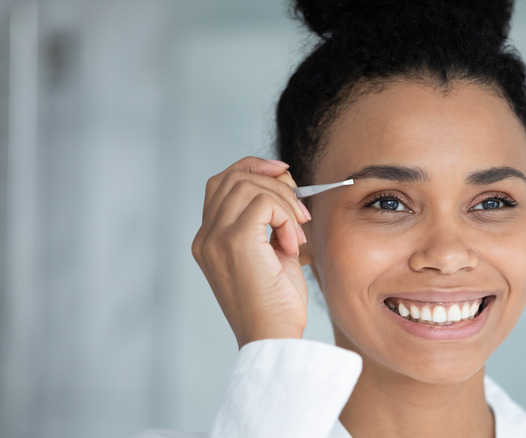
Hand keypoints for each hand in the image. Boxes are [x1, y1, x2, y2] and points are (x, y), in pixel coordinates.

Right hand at [192, 156, 310, 347]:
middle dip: (274, 181)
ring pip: (249, 185)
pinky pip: (263, 202)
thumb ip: (269, 220)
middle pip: (233, 176)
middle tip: (300, 209)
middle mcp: (205, 237)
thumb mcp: (271, 254)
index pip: (222, 183)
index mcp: (209, 240)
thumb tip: (286, 185)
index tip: (284, 173)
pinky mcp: (235, 242)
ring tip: (296, 235)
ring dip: (284, 203)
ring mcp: (216, 238)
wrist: (274, 338)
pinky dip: (285, 216)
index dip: (252, 168)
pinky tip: (292, 244)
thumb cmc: (276, 305)